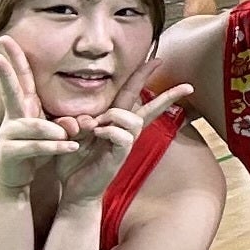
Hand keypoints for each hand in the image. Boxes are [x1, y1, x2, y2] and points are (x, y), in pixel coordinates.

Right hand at [0, 37, 78, 203]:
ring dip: (52, 131)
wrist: (15, 180)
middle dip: (4, 73)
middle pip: (10, 92)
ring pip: (32, 126)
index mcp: (24, 109)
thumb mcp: (52, 134)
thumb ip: (66, 125)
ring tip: (69, 136)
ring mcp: (10, 135)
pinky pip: (35, 147)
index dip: (13, 59)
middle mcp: (14, 118)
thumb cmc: (35, 151)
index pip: (21, 80)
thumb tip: (83, 121)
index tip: (5, 38)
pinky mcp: (10, 153)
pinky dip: (55, 147)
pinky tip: (70, 147)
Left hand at [62, 72, 195, 191]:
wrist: (73, 190)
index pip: (131, 94)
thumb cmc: (72, 160)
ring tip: (97, 124)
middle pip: (148, 106)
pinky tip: (97, 134)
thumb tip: (82, 119)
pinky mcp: (120, 157)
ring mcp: (124, 144)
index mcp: (112, 121)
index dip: (143, 76)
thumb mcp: (68, 134)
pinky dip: (109, 131)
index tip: (158, 59)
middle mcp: (123, 130)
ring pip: (134, 118)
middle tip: (182, 80)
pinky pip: (123, 136)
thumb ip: (72, 121)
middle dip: (166, 93)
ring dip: (115, 115)